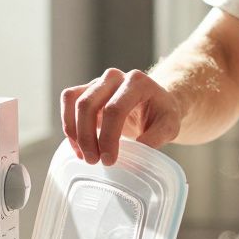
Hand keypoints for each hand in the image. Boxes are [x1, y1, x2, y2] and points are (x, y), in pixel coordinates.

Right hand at [61, 68, 181, 164]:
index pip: (115, 109)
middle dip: (87, 137)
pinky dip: (69, 125)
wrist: (156, 103)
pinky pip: (69, 101)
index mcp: (138, 82)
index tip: (109, 160)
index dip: (108, 137)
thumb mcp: (169, 127)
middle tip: (94, 161)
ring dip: (74, 132)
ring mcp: (98, 82)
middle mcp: (115, 77)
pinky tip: (78, 147)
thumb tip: (134, 158)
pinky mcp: (87, 90)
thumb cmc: (162, 115)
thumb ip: (154, 139)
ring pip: (74, 102)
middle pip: (88, 104)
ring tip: (85, 156)